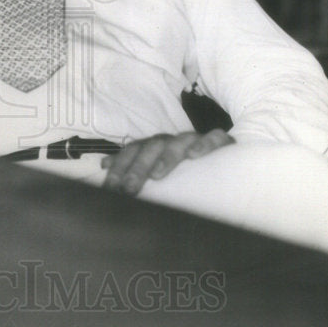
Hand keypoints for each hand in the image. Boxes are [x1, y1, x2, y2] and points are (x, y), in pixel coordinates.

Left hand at [101, 129, 234, 195]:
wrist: (224, 158)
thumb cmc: (185, 170)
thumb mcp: (157, 170)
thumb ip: (132, 167)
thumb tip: (103, 165)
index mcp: (155, 147)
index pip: (133, 151)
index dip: (120, 167)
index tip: (110, 187)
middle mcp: (172, 141)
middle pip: (152, 147)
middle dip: (138, 167)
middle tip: (130, 188)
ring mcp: (195, 140)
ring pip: (179, 141)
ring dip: (167, 156)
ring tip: (158, 174)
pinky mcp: (221, 142)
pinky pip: (214, 138)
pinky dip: (205, 144)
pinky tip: (196, 155)